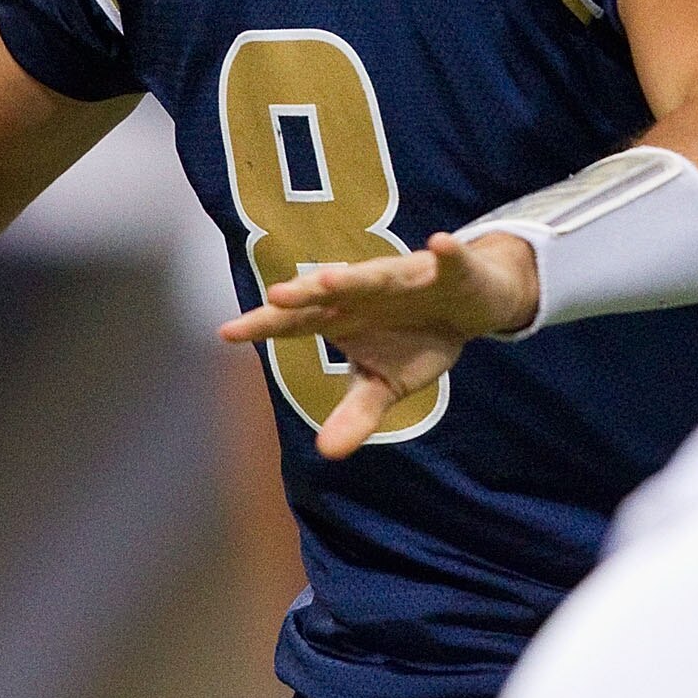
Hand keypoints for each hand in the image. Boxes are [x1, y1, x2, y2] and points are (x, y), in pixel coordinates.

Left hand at [219, 232, 538, 459]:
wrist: (470, 307)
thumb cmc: (416, 340)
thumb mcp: (386, 385)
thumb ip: (356, 413)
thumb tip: (327, 454)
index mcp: (344, 317)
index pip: (297, 321)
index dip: (265, 325)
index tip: (227, 332)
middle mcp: (367, 291)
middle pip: (331, 292)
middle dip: (306, 293)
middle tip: (276, 297)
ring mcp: (408, 277)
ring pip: (379, 274)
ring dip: (358, 275)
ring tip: (332, 277)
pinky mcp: (450, 269)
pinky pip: (448, 260)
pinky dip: (447, 253)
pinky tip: (440, 244)